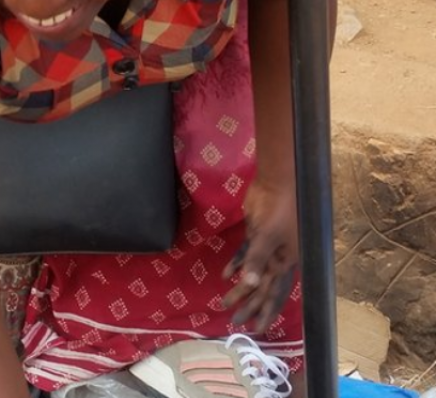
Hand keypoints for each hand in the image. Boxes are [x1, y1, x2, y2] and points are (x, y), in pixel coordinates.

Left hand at [221, 179, 298, 332]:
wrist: (277, 182)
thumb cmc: (278, 209)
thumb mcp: (266, 236)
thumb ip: (256, 260)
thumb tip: (249, 284)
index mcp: (287, 262)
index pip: (276, 293)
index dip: (266, 311)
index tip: (257, 328)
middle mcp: (279, 259)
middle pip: (263, 288)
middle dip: (250, 305)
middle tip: (235, 322)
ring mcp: (268, 247)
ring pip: (253, 274)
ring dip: (240, 288)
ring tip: (225, 303)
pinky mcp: (257, 235)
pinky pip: (247, 255)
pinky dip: (236, 265)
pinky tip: (225, 276)